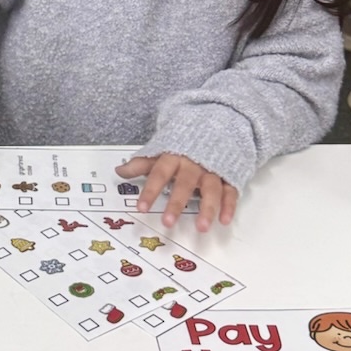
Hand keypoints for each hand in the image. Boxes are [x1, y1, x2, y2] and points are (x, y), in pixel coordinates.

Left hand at [117, 152, 236, 231]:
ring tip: (202, 227)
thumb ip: (142, 163)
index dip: (150, 191)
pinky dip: (229, 206)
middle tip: (168, 222)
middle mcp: (194, 164)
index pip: (159, 174)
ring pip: (211, 189)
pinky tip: (225, 220)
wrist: (217, 123)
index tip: (141, 208)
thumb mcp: (161, 149)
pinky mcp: (229, 175)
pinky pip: (230, 191)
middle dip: (177, 203)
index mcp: (175, 156)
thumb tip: (119, 171)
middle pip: (185, 183)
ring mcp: (213, 170)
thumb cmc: (184, 142)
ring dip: (207, 208)